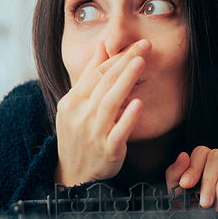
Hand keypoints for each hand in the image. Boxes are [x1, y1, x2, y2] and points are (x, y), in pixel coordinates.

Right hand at [54, 40, 148, 185]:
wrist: (73, 174)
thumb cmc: (78, 134)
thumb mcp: (77, 104)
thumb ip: (90, 74)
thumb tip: (101, 45)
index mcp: (72, 101)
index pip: (96, 74)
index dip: (116, 57)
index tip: (136, 43)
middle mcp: (81, 115)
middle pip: (104, 84)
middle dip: (124, 62)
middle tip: (144, 45)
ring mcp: (93, 133)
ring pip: (109, 103)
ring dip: (125, 81)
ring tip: (140, 63)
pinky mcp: (107, 150)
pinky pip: (118, 132)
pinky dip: (128, 118)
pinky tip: (139, 104)